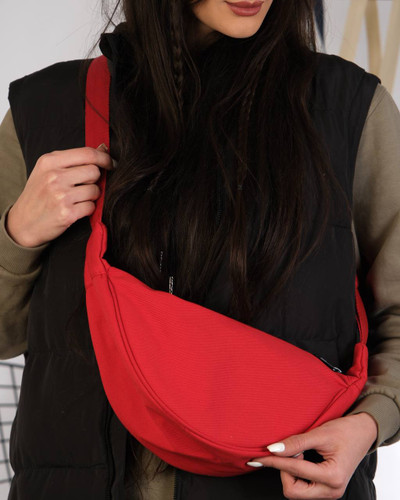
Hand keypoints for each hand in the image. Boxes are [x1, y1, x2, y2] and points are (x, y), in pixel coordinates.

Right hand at [6, 144, 113, 247]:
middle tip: (84, 186)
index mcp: (49, 161)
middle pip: (94, 171)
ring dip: (92, 196)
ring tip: (77, 199)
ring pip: (95, 190)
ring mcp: (60, 195)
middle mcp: (54, 176)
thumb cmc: (39, 194)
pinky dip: (88, 209)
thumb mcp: (48, 170)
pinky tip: (76, 209)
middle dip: (95, 179)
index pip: (87, 153)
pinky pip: (92, 206)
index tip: (110, 164)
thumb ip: (74, 159)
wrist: (24, 223)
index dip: (104, 158)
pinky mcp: (67, 213)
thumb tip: (103, 148)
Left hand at [247, 412, 377, 498]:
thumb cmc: (345, 431)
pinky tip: (299, 458)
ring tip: (299, 452)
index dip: (273, 461)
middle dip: (284, 471)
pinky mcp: (326, 489)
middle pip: (293, 491)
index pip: (294, 470)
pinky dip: (296, 473)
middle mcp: (332, 491)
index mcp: (332, 477)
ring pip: (296, 491)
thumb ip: (295, 443)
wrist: (364, 432)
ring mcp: (330, 492)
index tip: (257, 457)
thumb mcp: (320, 433)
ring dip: (290, 472)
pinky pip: (303, 487)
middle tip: (288, 450)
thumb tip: (272, 449)